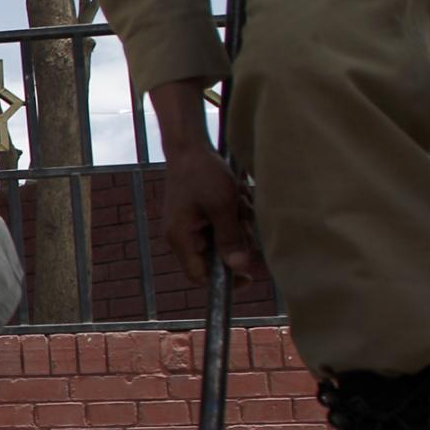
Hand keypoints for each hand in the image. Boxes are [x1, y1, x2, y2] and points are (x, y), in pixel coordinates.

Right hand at [161, 137, 264, 287]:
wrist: (188, 148)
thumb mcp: (222, 205)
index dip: (223, 282)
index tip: (249, 277)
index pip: (199, 275)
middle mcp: (180, 237)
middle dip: (235, 242)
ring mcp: (188, 226)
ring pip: (220, 241)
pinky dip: (231, 217)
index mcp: (180, 239)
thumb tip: (239, 267)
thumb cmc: (202, 173)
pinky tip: (236, 198)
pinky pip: (218, 227)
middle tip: (245, 219)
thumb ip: (230, 237)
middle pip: (213, 258)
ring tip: (240, 201)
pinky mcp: (196, 216)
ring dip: (236, 225)